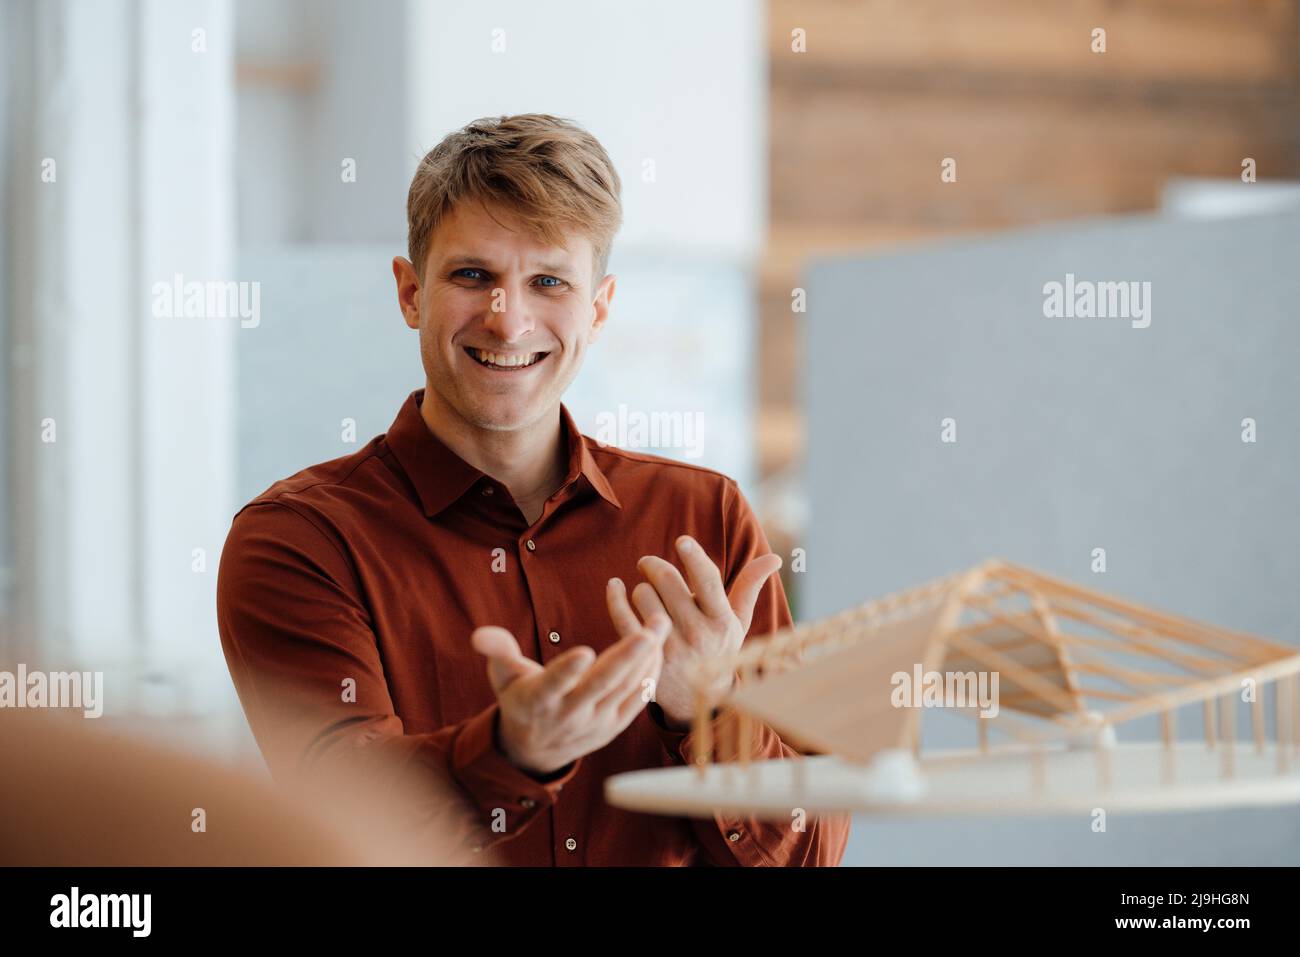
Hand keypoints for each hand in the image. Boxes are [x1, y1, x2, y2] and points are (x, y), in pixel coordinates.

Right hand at [471, 611, 669, 776]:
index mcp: (538, 700)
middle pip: (601, 685)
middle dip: (625, 658)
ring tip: (660, 624)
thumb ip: (498, 651)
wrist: (534, 749)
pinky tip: (659, 647)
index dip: (567, 671)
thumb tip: (479, 635)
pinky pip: (638, 699)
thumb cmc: (520, 698)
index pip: (553, 684)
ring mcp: (596, 723)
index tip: (583, 652)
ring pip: (625, 689)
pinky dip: (650, 674)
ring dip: (646, 658)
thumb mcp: (503, 676)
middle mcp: (569, 714)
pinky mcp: (615, 726)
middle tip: (647, 632)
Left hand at [607, 535, 781, 729]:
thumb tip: (775, 558)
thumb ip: (750, 587)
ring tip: (647, 595)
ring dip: (642, 587)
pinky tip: (615, 586)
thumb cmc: (718, 649)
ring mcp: (669, 648)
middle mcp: (697, 634)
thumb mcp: (738, 622)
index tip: (682, 542)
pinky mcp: (645, 657)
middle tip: (649, 565)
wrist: (697, 700)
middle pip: (667, 580)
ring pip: (643, 595)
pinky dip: (615, 596)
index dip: (694, 557)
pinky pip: (622, 616)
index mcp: (721, 621)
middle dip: (654, 565)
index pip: (707, 580)